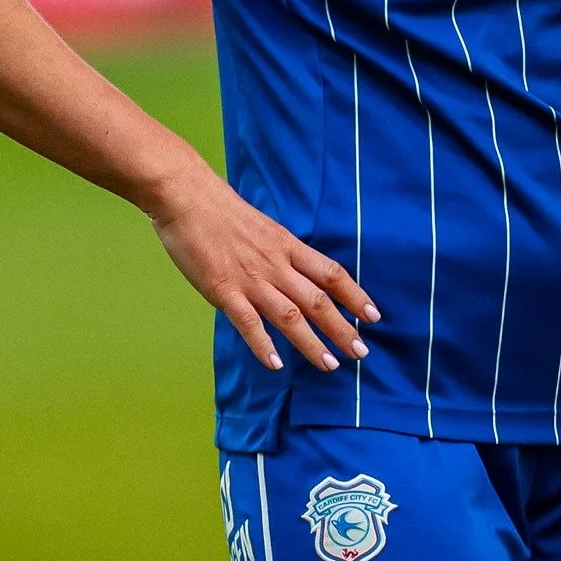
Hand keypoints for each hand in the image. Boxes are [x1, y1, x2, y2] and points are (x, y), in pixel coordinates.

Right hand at [149, 162, 379, 372]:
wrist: (187, 195)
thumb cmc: (220, 209)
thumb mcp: (263, 227)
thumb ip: (279, 252)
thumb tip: (295, 274)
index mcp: (286, 245)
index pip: (330, 273)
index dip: (354, 295)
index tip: (373, 315)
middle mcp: (275, 263)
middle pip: (317, 300)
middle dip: (342, 328)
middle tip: (361, 352)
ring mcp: (250, 278)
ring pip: (290, 316)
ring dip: (312, 343)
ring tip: (331, 365)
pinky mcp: (223, 289)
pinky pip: (249, 322)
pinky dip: (264, 345)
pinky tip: (276, 364)